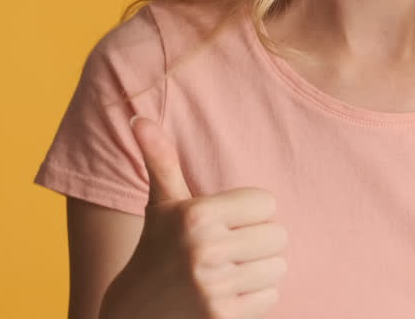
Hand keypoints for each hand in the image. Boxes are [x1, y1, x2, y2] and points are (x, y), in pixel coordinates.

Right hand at [107, 115, 287, 317]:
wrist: (136, 313)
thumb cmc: (157, 249)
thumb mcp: (161, 204)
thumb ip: (160, 159)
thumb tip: (138, 116)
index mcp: (195, 215)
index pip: (268, 203)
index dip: (251, 213)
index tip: (225, 223)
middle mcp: (204, 249)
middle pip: (278, 235)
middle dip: (258, 242)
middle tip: (229, 249)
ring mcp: (214, 286)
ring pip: (278, 267)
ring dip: (259, 271)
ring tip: (228, 272)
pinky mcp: (223, 316)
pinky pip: (272, 296)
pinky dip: (256, 298)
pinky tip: (228, 296)